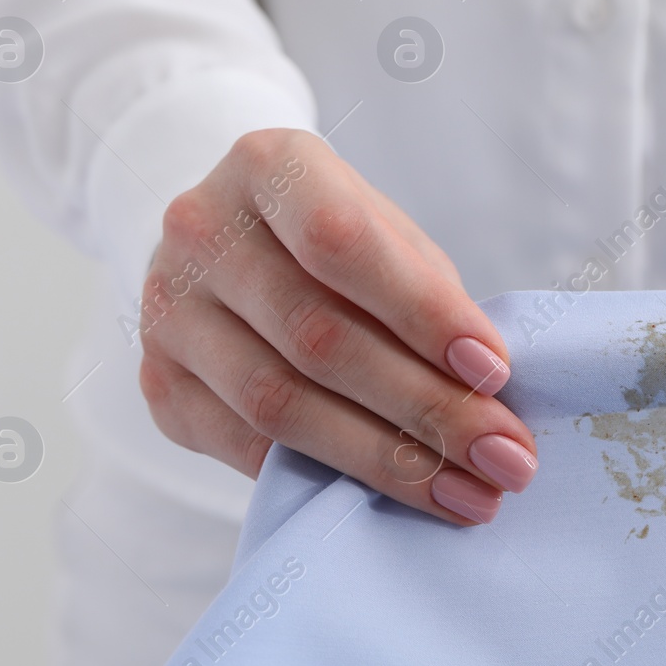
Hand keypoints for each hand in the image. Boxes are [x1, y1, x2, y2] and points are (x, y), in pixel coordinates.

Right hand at [136, 129, 535, 524]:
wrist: (232, 246)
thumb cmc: (336, 240)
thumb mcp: (386, 234)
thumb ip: (428, 292)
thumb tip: (487, 391)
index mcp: (266, 167)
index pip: (342, 244)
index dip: (423, 313)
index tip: (496, 371)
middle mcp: (199, 231)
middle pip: (318, 338)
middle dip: (427, 408)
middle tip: (506, 457)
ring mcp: (167, 311)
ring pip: (281, 404)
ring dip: (388, 460)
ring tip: (468, 493)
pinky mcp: (159, 384)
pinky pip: (247, 448)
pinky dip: (328, 478)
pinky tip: (396, 498)